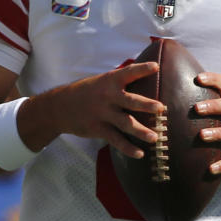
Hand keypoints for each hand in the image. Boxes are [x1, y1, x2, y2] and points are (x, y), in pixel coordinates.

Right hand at [32, 62, 164, 158]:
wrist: (59, 106)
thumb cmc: (88, 91)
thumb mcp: (101, 81)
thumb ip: (121, 81)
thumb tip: (147, 73)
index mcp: (110, 81)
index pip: (128, 72)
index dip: (142, 69)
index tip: (156, 66)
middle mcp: (107, 96)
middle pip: (130, 101)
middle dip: (146, 105)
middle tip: (161, 108)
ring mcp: (103, 114)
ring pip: (125, 123)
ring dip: (141, 131)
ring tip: (155, 138)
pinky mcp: (98, 129)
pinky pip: (116, 140)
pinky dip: (128, 148)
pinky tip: (140, 154)